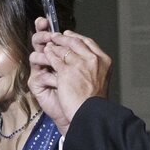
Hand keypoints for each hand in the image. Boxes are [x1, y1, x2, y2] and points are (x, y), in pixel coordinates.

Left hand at [29, 18, 110, 132]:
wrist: (91, 113)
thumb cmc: (95, 102)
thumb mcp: (100, 80)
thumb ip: (94, 68)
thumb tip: (86, 61)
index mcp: (104, 60)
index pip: (88, 42)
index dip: (77, 37)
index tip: (69, 35)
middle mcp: (93, 59)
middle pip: (75, 42)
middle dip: (63, 38)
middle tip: (55, 36)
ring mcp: (79, 64)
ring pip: (64, 49)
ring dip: (55, 45)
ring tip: (48, 43)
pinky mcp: (66, 72)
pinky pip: (55, 58)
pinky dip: (49, 54)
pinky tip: (45, 52)